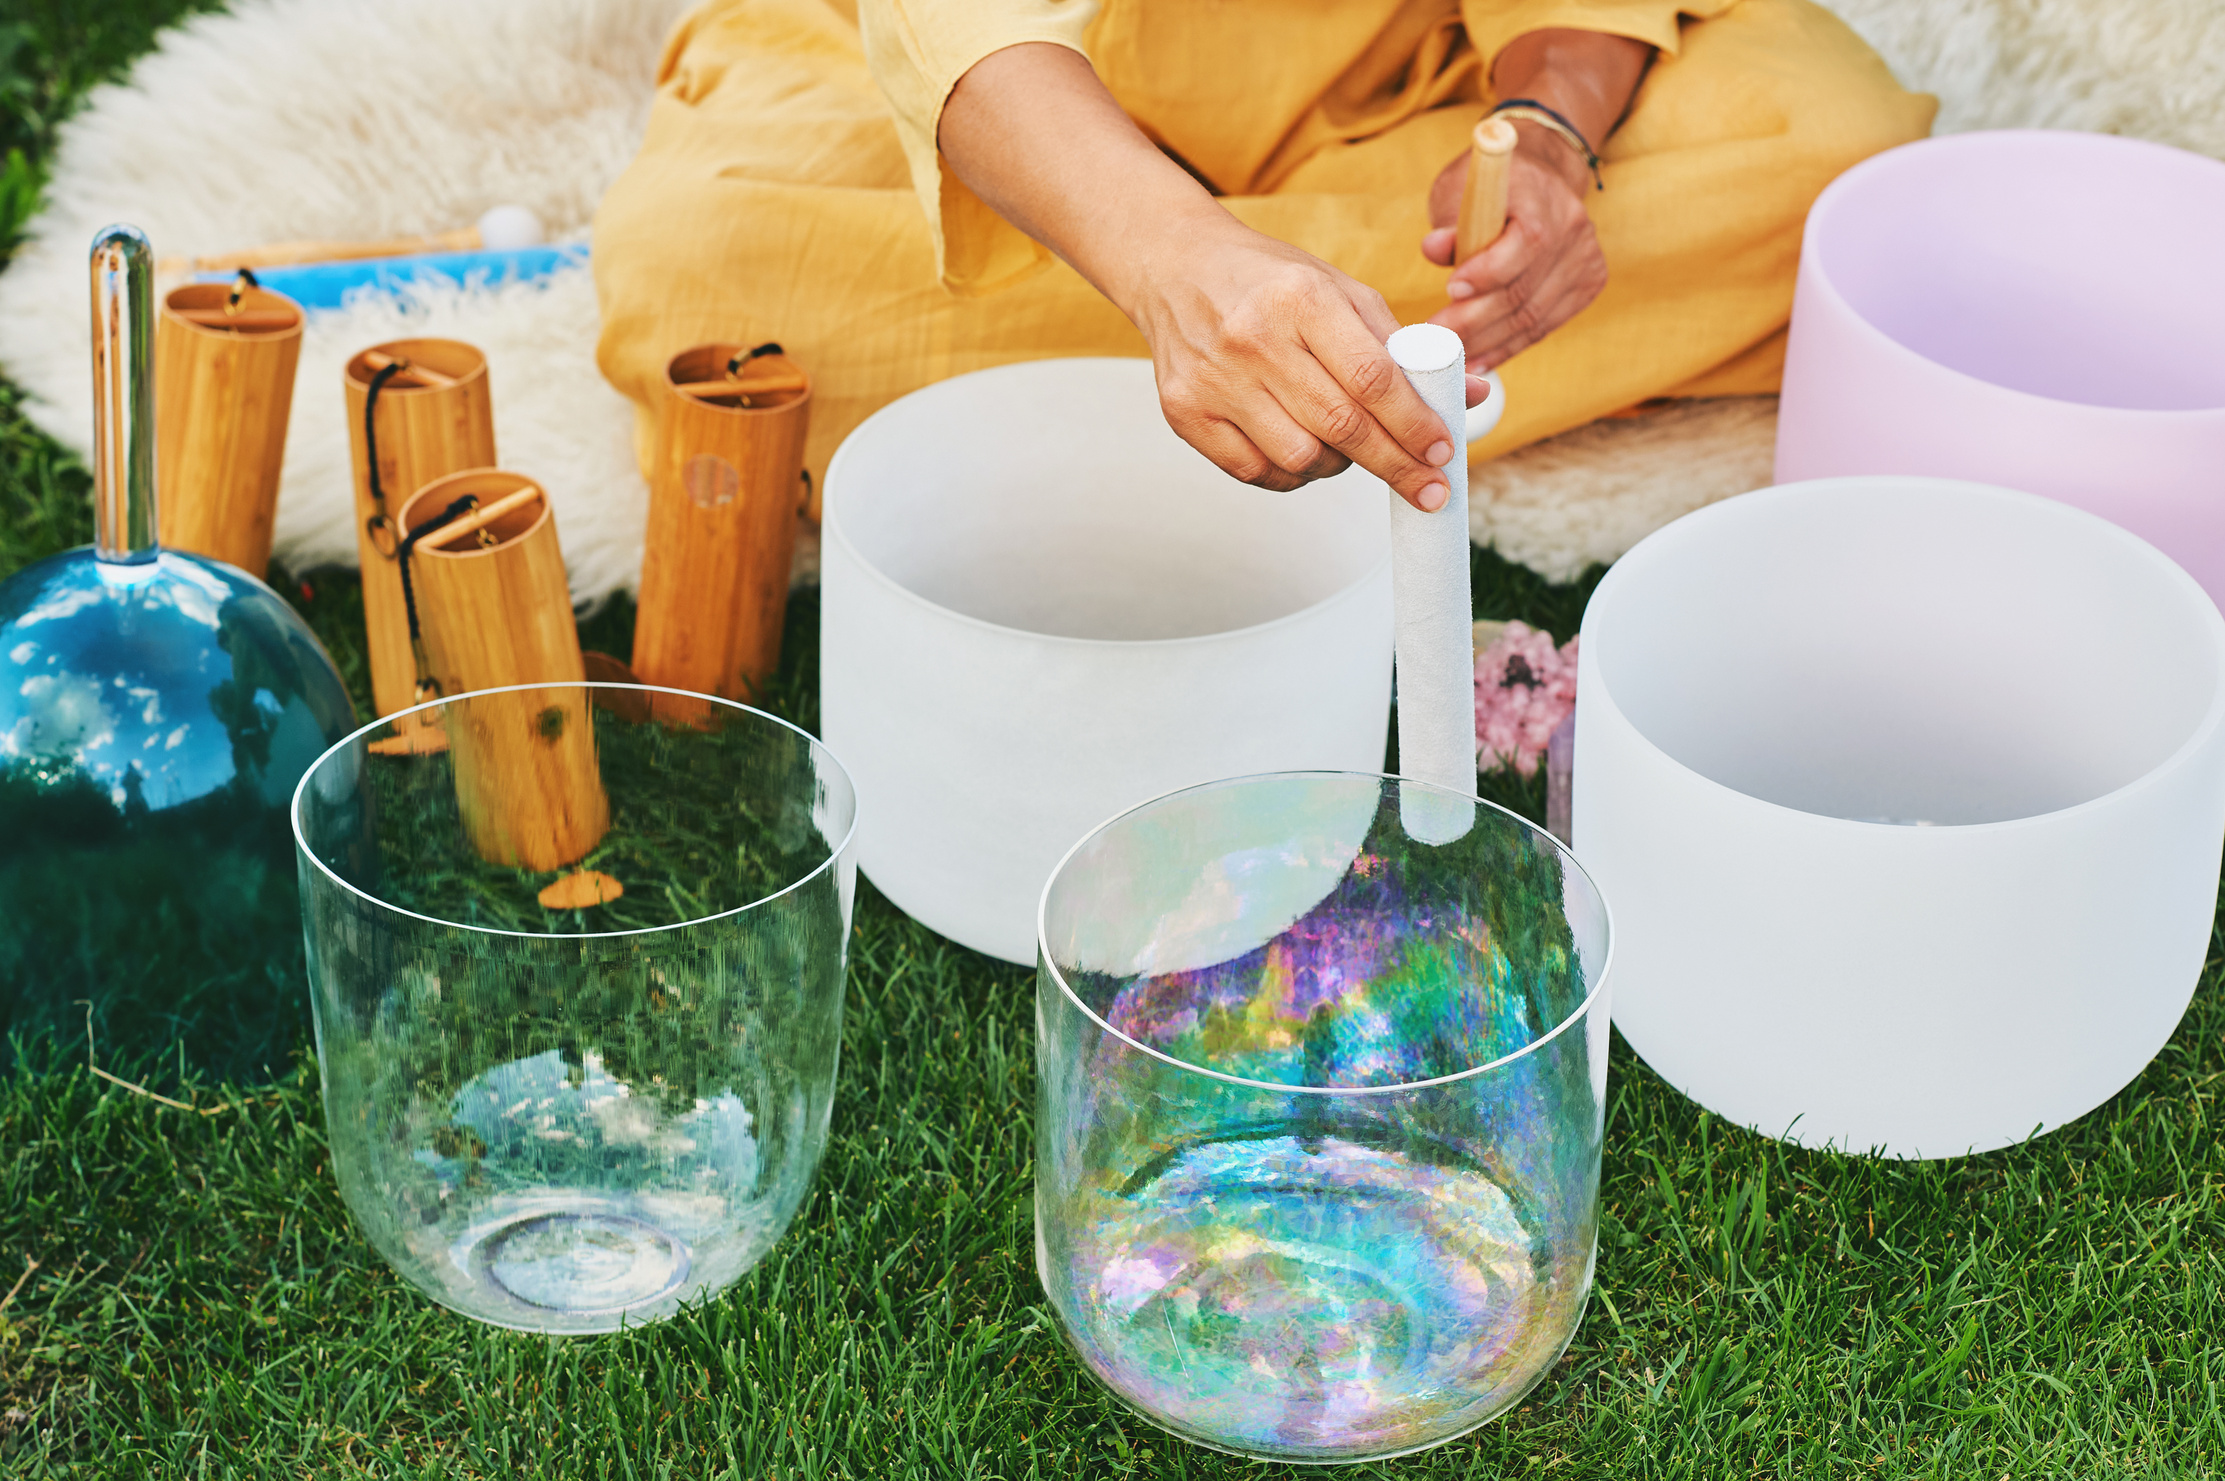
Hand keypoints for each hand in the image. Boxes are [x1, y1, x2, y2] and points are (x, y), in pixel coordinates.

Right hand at [1127, 217, 1491, 509]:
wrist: (1175, 269)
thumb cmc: (1269, 283)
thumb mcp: (1337, 290)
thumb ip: (1399, 345)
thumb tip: (1475, 394)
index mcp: (1301, 298)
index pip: (1372, 378)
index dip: (1414, 424)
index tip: (1444, 452)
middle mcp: (1254, 339)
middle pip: (1342, 425)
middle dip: (1396, 464)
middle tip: (1429, 488)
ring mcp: (1215, 380)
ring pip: (1300, 457)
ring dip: (1339, 468)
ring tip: (1348, 451)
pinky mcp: (1186, 414)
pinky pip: (1256, 472)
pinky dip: (1292, 475)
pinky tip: (1304, 454)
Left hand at [1419, 122, 1608, 368]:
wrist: (1538, 183)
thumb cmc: (1490, 191)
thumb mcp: (1463, 192)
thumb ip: (1451, 224)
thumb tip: (1433, 248)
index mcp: (1544, 197)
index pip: (1526, 242)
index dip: (1487, 272)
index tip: (1450, 289)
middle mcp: (1573, 229)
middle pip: (1524, 291)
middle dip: (1474, 321)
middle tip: (1434, 339)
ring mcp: (1586, 260)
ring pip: (1533, 319)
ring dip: (1486, 344)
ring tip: (1449, 359)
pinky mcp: (1588, 285)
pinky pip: (1544, 327)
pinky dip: (1508, 348)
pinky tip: (1478, 361)